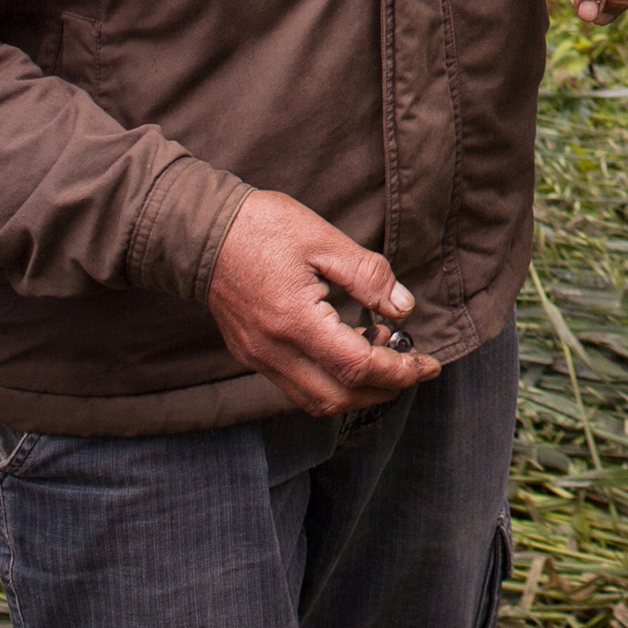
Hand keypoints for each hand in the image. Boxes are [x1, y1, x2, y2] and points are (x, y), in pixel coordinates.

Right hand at [207, 190, 441, 416]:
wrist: (200, 232)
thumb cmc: (261, 228)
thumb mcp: (323, 239)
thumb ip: (368, 276)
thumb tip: (402, 308)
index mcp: (294, 321)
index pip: (356, 367)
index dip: (398, 371)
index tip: (427, 364)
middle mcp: (273, 351)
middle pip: (337, 398)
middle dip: (384, 390)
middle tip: (414, 367)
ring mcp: (259, 357)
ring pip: (315, 400)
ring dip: (357, 392)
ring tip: (384, 356)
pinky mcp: (252, 354)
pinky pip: (297, 386)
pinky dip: (331, 382)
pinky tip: (349, 351)